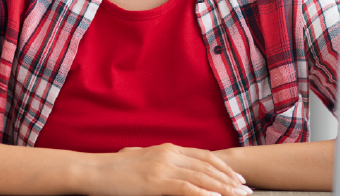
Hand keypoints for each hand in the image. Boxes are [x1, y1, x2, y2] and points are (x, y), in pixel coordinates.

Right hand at [83, 143, 252, 195]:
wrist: (93, 171)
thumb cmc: (116, 170)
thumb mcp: (144, 160)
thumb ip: (163, 163)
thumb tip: (177, 171)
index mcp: (168, 149)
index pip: (205, 157)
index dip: (224, 167)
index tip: (238, 178)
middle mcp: (169, 154)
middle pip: (208, 167)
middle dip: (229, 180)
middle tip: (246, 191)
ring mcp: (162, 168)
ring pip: (201, 178)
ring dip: (223, 189)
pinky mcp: (155, 183)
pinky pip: (185, 189)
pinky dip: (203, 194)